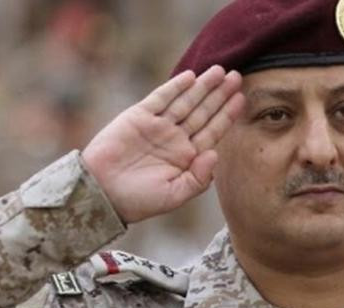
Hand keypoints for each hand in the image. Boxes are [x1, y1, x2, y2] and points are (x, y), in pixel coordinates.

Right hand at [81, 65, 244, 223]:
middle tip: (237, 77)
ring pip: (185, 102)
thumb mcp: (175, 195)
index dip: (227, 115)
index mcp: (186, 157)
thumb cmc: (139, 200)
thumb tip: (216, 154)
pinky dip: (175, 87)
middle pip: (203, 112)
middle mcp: (175, 139)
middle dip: (219, 95)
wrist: (102, 193)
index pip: (212, 131)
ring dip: (202, 87)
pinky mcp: (139, 117)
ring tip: (220, 71)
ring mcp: (158, 126)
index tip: (241, 100)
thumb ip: (199, 178)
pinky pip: (161, 98)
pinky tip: (190, 76)